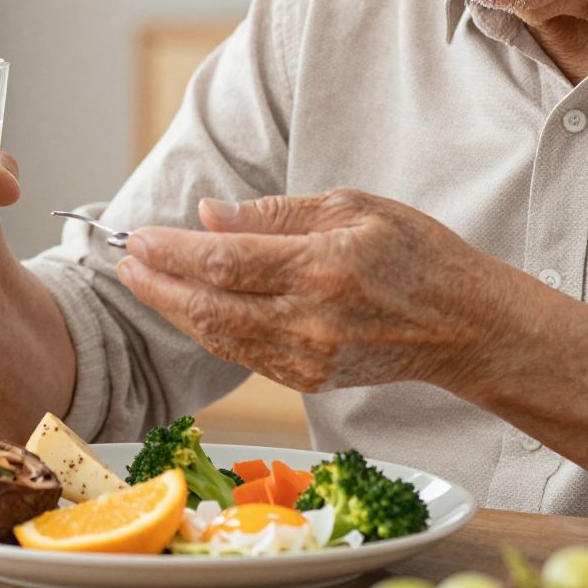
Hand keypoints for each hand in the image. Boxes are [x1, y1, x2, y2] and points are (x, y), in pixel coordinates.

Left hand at [115, 189, 513, 392]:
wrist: (463, 324)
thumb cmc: (415, 253)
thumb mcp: (352, 207)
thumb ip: (276, 214)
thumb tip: (210, 214)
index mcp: (323, 268)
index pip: (225, 261)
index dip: (172, 251)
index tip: (140, 236)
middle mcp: (311, 320)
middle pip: (210, 307)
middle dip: (157, 285)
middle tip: (124, 261)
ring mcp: (309, 358)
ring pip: (219, 336)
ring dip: (174, 310)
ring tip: (143, 281)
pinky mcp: (308, 380)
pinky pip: (242, 354)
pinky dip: (209, 330)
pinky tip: (189, 308)